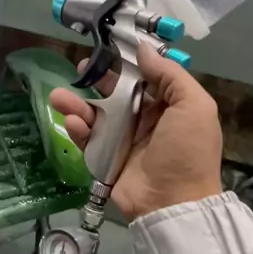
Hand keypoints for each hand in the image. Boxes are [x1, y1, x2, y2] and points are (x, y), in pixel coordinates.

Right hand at [50, 42, 222, 220]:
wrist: (172, 204)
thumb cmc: (187, 151)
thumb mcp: (193, 106)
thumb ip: (170, 75)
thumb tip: (144, 50)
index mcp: (171, 107)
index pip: (147, 78)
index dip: (129, 64)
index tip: (109, 50)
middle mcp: (147, 121)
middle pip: (118, 93)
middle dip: (98, 80)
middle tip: (80, 68)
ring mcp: (125, 141)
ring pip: (97, 114)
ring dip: (78, 104)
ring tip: (58, 96)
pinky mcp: (107, 159)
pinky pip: (89, 139)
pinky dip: (78, 130)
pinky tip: (73, 122)